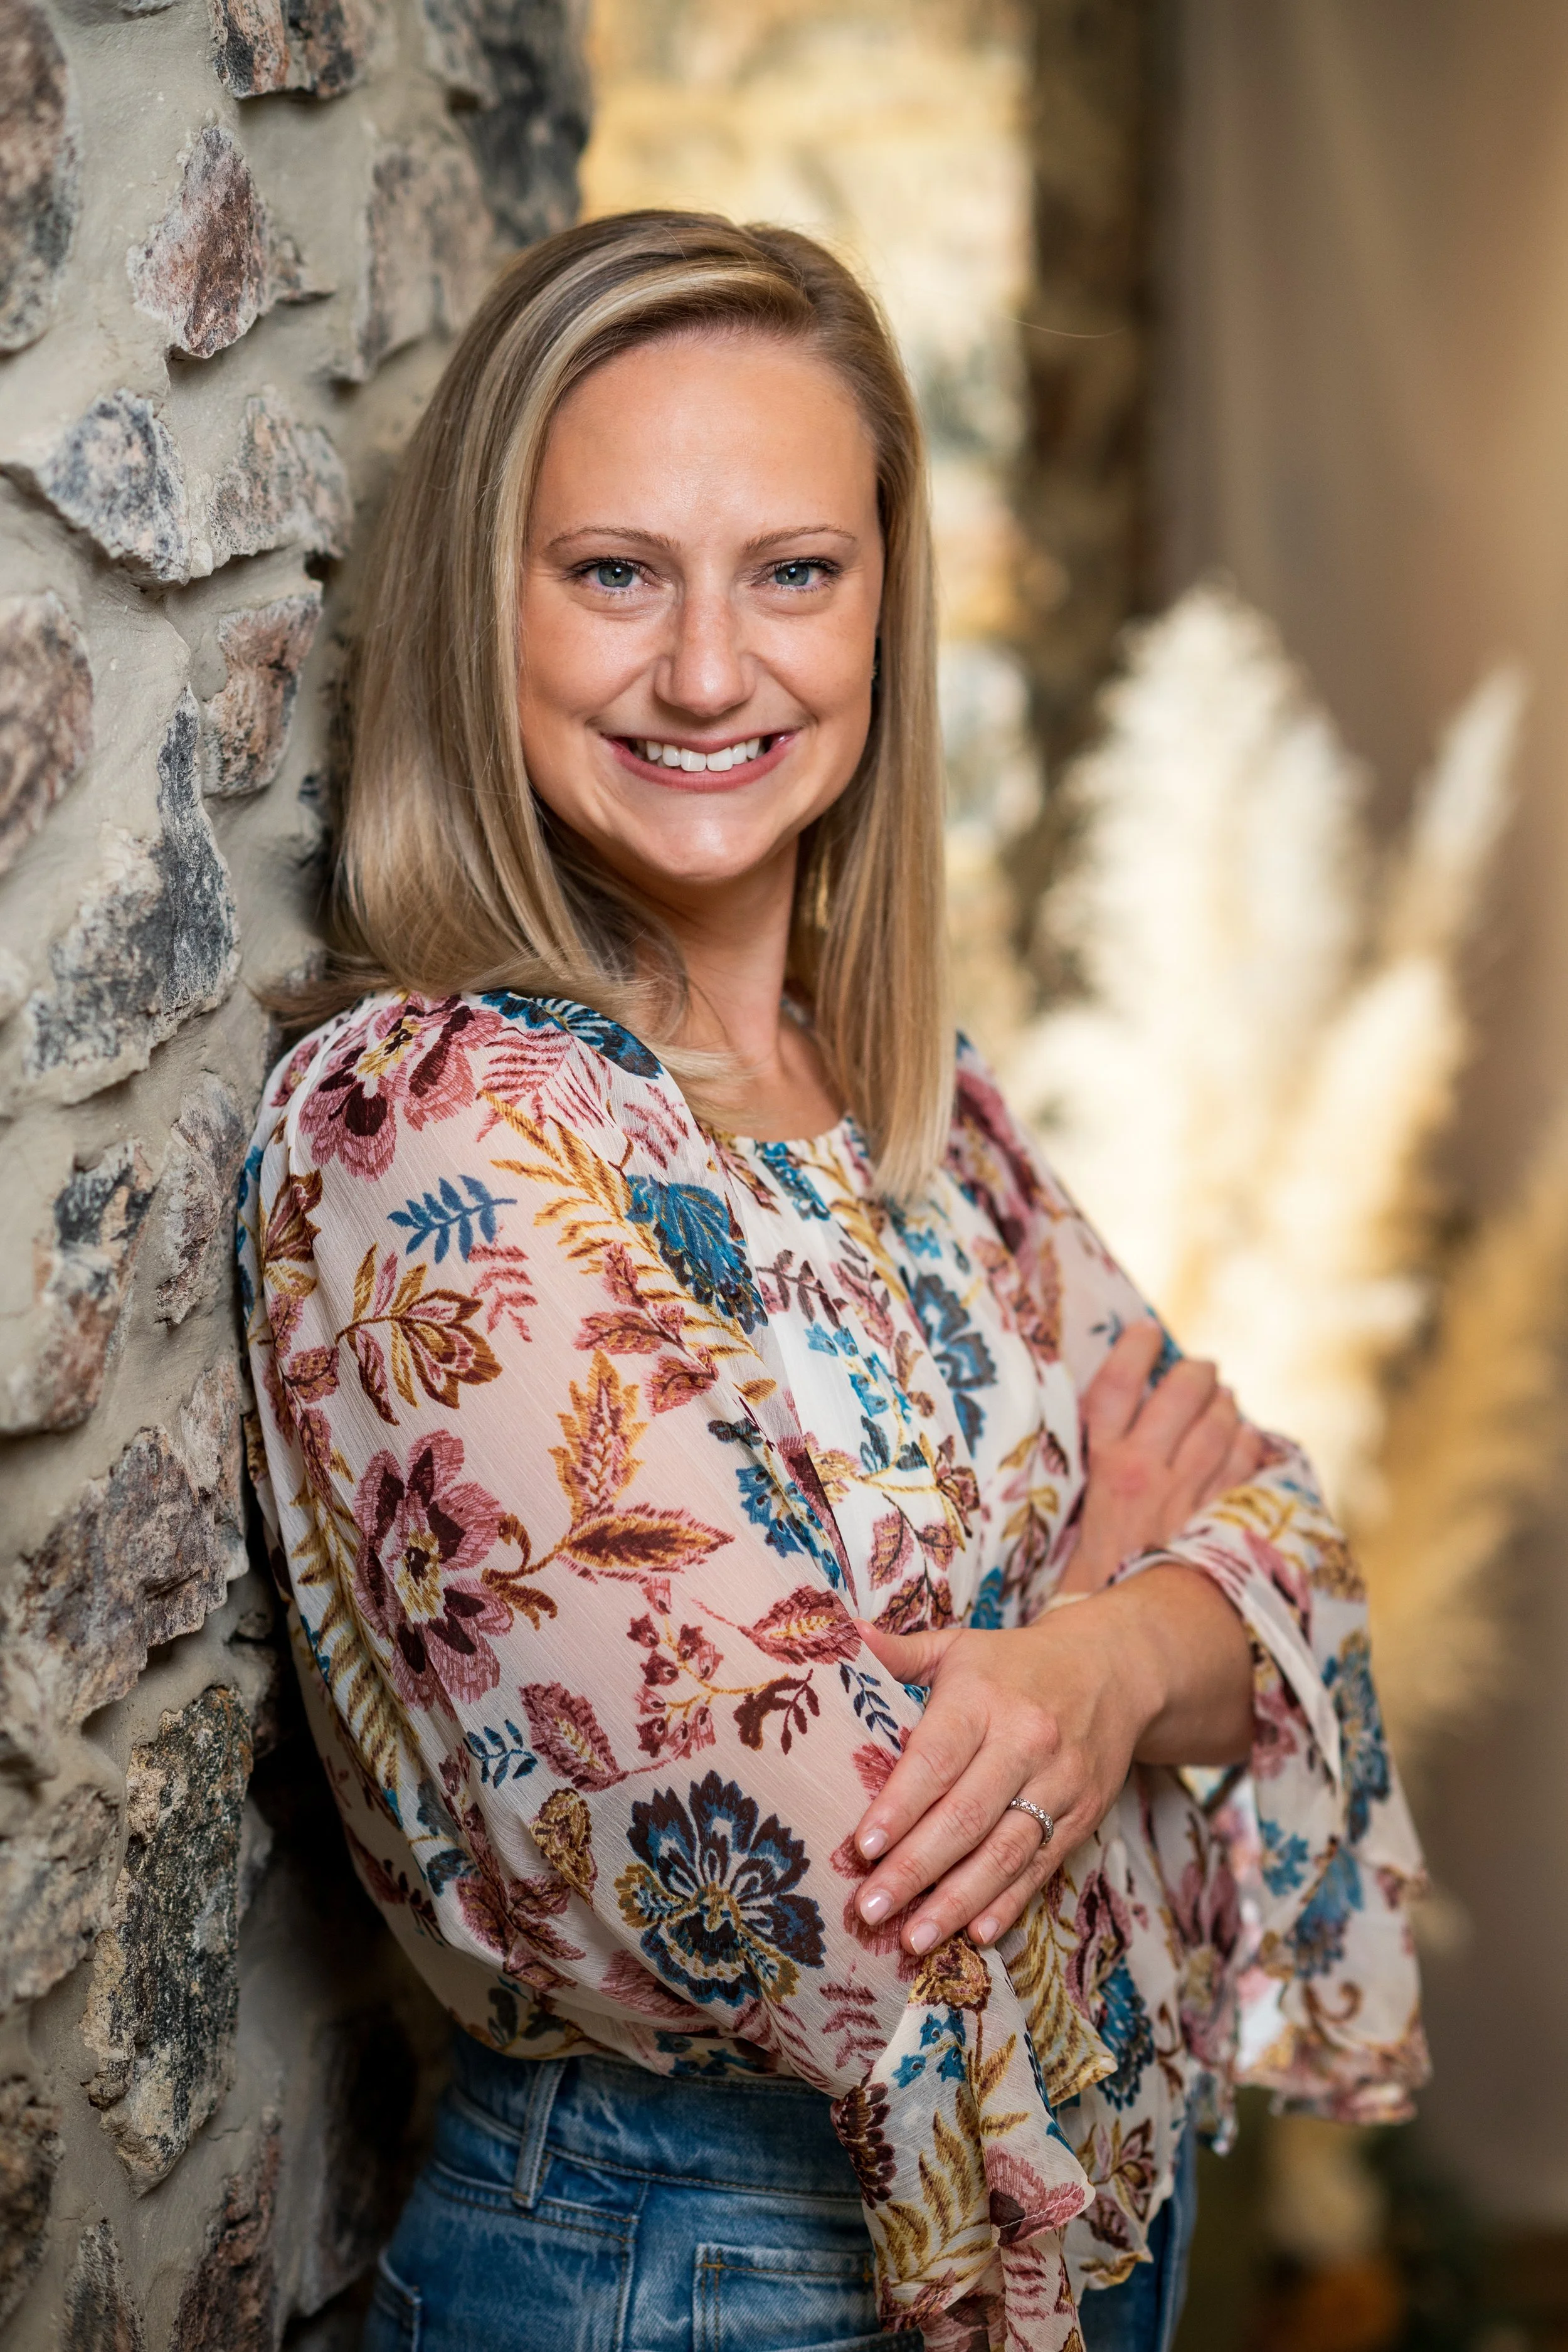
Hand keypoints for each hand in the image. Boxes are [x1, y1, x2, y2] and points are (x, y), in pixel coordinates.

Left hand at [847, 1576, 1254, 1957]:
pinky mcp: (1083, 1815)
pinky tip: (975, 1933)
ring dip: (957, 1901)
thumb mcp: (961, 1646)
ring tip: (913, 1938)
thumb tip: (844, 1636)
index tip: (863, 1846)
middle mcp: (1024, 1742)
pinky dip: (1009, 1904)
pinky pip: (1041, 1866)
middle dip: (915, 1868)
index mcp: (983, 1698)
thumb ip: (902, 1651)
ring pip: (1004, 1852)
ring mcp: (1059, 1783)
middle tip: (871, 1908)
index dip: (899, 1806)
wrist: (1116, 1669)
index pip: (937, 1759)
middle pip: (966, 1816)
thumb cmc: (1017, 1663)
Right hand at [1058, 1321, 1265, 1595]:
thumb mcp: (1066, 1534)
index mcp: (1103, 1470)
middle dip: (1195, 1375)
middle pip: (1179, 1397)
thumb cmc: (1084, 1592)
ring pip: (1219, 1427)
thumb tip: (1094, 1466)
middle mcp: (1147, 1472)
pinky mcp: (1218, 1521)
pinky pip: (1243, 1468)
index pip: (1115, 1390)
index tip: (1144, 1332)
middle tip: (1201, 1368)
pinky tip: (1249, 1437)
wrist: (1122, 1643)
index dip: (1132, 1352)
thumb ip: (1082, 1497)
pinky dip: (1249, 1446)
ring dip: (1226, 1405)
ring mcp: (1187, 1495)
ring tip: (1226, 1395)